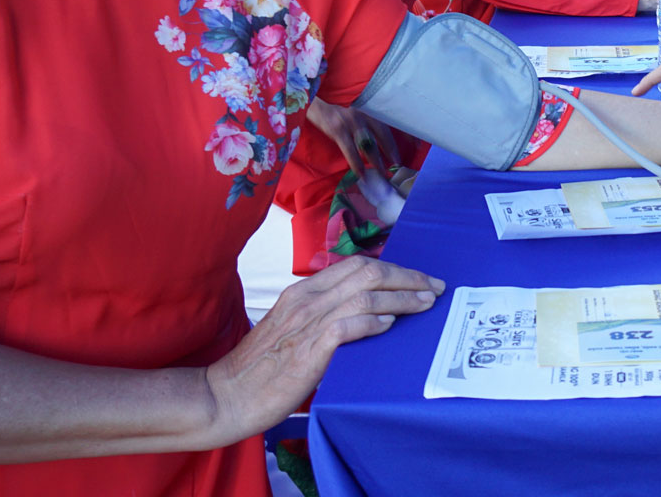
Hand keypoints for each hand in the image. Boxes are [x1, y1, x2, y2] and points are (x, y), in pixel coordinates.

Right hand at [202, 256, 441, 444]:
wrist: (226, 396)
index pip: (355, 265)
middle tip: (434, 288)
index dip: (393, 269)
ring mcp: (306, 323)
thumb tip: (367, 315)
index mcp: (302, 292)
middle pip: (367, 272)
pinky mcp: (308, 350)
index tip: (419, 280)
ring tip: (425, 304)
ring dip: (401, 297)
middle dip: (407, 277)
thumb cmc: (261, 369)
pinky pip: (347, 326)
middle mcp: (306, 300)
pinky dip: (372, 321)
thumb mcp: (293, 330)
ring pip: (364, 294)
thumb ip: (324, 317)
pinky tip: (390, 324)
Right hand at [307, 98, 404, 218]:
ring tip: (383, 174)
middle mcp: (364, 111)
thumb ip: (367, 116)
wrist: (311, 96)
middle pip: (384, 134)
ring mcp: (351, 120)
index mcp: (370, 105)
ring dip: (377, 161)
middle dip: (393, 151)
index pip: (393, 120)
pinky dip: (356, 163)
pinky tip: (361, 173)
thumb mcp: (354, 105)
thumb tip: (378, 136)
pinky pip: (350, 150)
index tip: (418, 145)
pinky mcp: (338, 128)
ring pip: (369, 145)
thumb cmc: (334, 102)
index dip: (407, 133)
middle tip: (400, 165)